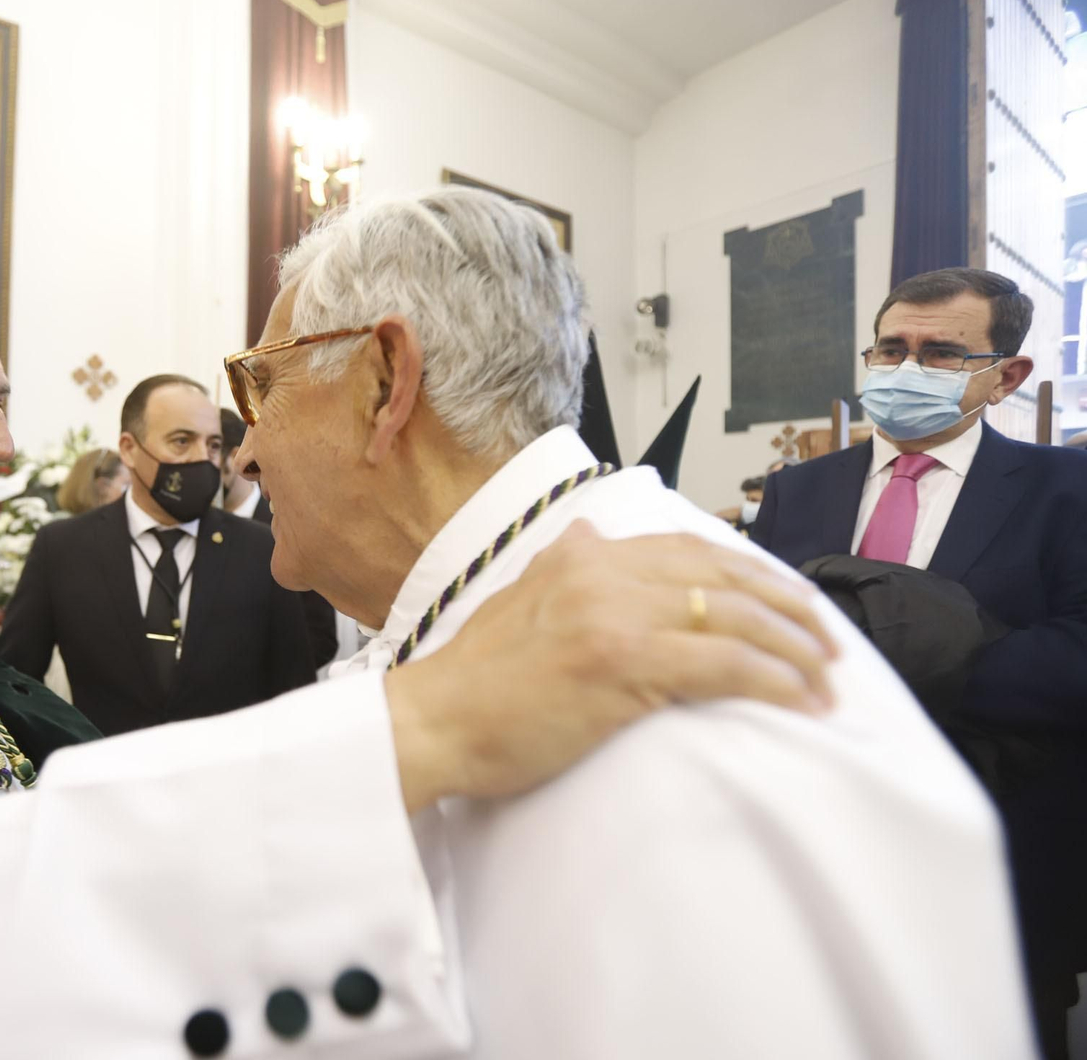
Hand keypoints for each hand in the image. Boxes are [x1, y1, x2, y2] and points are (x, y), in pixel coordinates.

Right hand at [386, 520, 836, 811]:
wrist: (433, 722)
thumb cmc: (474, 680)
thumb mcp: (518, 598)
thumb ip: (565, 569)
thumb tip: (593, 539)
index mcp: (581, 557)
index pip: (690, 549)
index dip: (754, 573)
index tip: (790, 600)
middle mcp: (602, 572)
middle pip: (724, 577)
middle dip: (790, 608)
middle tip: (828, 642)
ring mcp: (613, 616)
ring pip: (734, 618)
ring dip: (795, 651)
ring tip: (828, 680)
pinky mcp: (621, 664)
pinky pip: (722, 666)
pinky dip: (773, 681)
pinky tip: (802, 701)